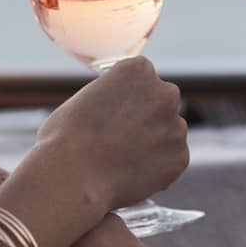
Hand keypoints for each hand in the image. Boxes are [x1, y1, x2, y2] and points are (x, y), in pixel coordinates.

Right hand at [31, 56, 189, 210]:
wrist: (72, 176)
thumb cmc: (65, 138)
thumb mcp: (84, 99)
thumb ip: (110, 99)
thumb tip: (115, 111)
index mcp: (138, 70)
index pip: (142, 78)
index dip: (128, 98)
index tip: (118, 113)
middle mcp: (164, 92)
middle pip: (161, 103)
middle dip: (147, 118)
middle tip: (123, 139)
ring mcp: (176, 126)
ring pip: (169, 134)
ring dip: (153, 144)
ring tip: (122, 162)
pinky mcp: (180, 157)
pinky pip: (171, 162)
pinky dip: (157, 170)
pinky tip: (131, 176)